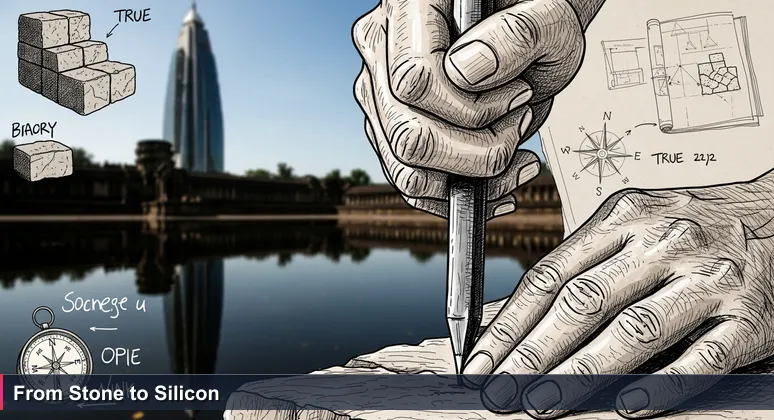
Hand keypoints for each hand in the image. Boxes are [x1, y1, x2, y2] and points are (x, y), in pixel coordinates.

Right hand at [352, 0, 588, 217]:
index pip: (416, 81)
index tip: (520, 99)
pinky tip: (498, 184)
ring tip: (516, 159)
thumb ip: (517, 34)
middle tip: (520, 128)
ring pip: (405, 169)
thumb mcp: (552, 15)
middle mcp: (383, 48)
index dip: (472, 109)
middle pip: (406, 134)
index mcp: (411, 5)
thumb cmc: (541, 13)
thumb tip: (464, 72)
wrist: (533, 27)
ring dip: (470, 180)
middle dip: (475, 153)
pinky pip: (412, 180)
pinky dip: (458, 193)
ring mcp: (381, 90)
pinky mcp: (392, 124)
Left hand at [464, 170, 773, 417]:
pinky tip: (626, 406)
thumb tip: (517, 319)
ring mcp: (709, 278)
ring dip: (581, 373)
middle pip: (583, 302)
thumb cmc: (696, 226)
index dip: (509, 323)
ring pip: (635, 330)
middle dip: (531, 354)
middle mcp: (664, 242)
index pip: (551, 275)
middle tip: (498, 393)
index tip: (480, 361)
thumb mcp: (635, 224)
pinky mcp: (752, 315)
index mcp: (623, 217)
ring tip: (540, 405)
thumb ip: (585, 264)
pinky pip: (703, 357)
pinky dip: (661, 384)